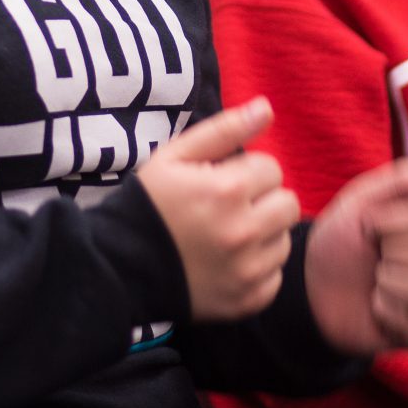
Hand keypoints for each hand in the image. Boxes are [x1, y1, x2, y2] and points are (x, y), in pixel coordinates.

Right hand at [136, 97, 299, 321]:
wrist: (120, 266)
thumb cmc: (150, 203)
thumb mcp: (177, 156)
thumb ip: (225, 129)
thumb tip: (267, 107)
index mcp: (227, 190)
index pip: (271, 168)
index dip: (245, 171)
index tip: (219, 182)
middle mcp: (242, 232)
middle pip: (287, 203)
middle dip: (262, 200)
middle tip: (228, 207)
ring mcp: (247, 271)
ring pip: (284, 239)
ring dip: (263, 233)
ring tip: (227, 234)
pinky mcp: (248, 300)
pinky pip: (275, 276)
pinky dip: (258, 268)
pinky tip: (228, 262)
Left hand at [304, 159, 407, 355]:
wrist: (314, 289)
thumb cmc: (339, 241)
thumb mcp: (358, 202)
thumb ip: (398, 181)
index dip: (395, 219)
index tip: (369, 223)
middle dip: (392, 252)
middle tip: (374, 253)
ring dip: (388, 282)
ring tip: (375, 280)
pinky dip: (385, 310)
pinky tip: (375, 304)